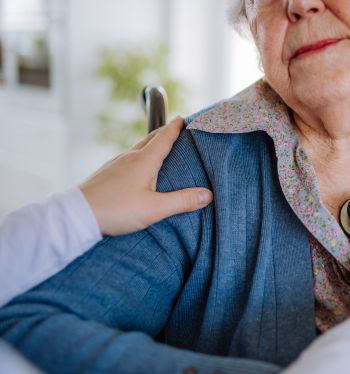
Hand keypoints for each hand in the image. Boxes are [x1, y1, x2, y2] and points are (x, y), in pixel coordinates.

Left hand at [78, 116, 212, 235]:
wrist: (77, 214)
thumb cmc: (116, 210)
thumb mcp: (154, 209)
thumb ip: (182, 201)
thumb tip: (208, 194)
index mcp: (144, 161)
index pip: (164, 138)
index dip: (176, 127)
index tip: (184, 118)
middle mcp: (130, 157)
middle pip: (151, 138)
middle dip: (165, 132)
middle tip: (176, 129)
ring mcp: (116, 164)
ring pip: (138, 148)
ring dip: (151, 144)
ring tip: (160, 148)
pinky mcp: (107, 173)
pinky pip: (127, 159)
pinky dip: (139, 156)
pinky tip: (139, 169)